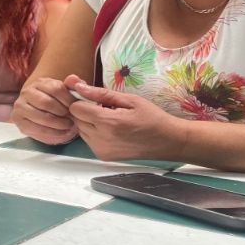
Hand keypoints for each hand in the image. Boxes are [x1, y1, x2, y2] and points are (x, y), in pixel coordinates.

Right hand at [10, 77, 78, 143]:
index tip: (76, 108)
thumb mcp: (65, 92)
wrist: (41, 112)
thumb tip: (73, 79)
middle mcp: (27, 92)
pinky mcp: (18, 120)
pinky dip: (53, 133)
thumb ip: (71, 85)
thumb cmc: (56, 102)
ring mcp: (20, 106)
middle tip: (73, 119)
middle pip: (47, 103)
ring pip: (42, 117)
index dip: (69, 100)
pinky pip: (38, 129)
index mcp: (39, 82)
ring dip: (59, 124)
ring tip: (69, 126)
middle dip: (63, 113)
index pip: (56, 89)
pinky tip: (62, 132)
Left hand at [67, 80, 188, 161]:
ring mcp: (101, 150)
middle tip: (105, 109)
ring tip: (110, 120)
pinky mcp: (103, 157)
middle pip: (76, 119)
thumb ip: (101, 94)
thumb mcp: (129, 99)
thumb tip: (78, 86)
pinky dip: (94, 133)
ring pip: (81, 130)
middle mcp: (101, 139)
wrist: (168, 141)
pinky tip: (111, 130)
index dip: (83, 100)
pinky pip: (88, 140)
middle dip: (86, 111)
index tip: (95, 99)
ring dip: (89, 122)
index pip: (76, 109)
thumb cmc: (151, 117)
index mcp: (108, 123)